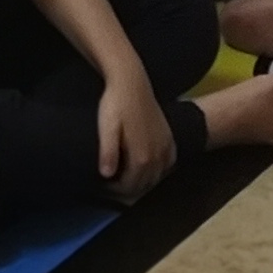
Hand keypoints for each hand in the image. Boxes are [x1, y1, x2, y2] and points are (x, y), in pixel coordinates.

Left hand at [97, 75, 178, 199]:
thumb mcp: (106, 127)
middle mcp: (157, 156)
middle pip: (143, 186)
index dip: (114, 191)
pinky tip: (146, 167)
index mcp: (142, 157)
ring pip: (156, 178)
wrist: (131, 81)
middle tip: (111, 183)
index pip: (129, 187)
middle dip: (127, 189)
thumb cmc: (116, 103)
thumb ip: (108, 152)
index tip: (102, 185)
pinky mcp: (169, 139)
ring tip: (125, 176)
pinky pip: (167, 165)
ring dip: (142, 181)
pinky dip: (157, 172)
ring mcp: (166, 147)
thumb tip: (106, 175)